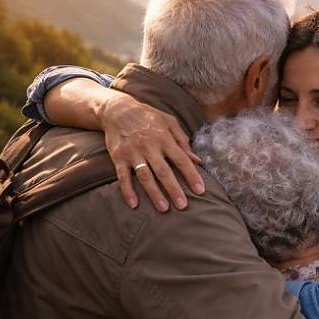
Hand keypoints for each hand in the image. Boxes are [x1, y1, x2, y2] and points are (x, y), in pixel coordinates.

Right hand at [97, 88, 204, 211]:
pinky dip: (127, 191)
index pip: (182, 160)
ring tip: (164, 208)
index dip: (192, 175)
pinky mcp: (118, 157)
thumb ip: (183, 141)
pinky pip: (122, 176)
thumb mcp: (169, 123)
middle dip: (174, 189)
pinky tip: (134, 204)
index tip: (200, 190)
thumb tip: (197, 160)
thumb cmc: (149, 117)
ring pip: (145, 176)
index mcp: (164, 139)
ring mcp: (133, 153)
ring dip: (154, 193)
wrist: (118, 110)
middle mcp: (149, 147)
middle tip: (183, 206)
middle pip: (164, 171)